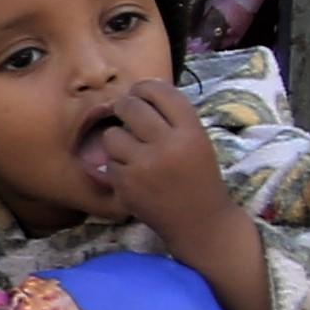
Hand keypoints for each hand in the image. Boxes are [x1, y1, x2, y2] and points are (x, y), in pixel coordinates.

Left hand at [80, 80, 247, 257]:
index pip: (161, 92)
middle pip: (131, 107)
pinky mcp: (127, 185)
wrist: (200, 222)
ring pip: (112, 135)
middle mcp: (168, 145)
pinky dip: (117, 166)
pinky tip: (133, 173)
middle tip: (127, 114)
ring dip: (118, 139)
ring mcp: (144, 166)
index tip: (139, 92)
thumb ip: (172, 118)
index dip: (145, 87)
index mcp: (191, 132)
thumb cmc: (198, 177)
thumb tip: (137, 92)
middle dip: (125, 107)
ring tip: (132, 149)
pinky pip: (109, 162)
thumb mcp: (197, 141)